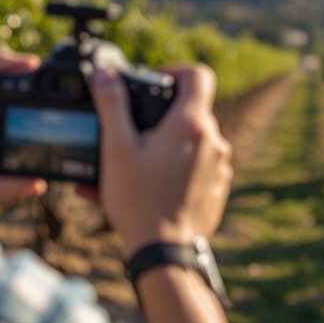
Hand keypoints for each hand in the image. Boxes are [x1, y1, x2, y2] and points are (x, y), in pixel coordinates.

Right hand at [79, 64, 232, 256]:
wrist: (164, 252)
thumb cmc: (139, 200)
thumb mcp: (116, 149)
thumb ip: (111, 105)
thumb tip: (105, 74)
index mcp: (191, 124)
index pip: (198, 75)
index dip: (176, 70)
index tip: (155, 81)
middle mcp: (213, 141)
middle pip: (192, 111)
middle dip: (162, 116)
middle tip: (133, 132)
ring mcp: (219, 167)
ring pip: (192, 142)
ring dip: (166, 145)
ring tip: (134, 165)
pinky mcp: (217, 188)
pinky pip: (197, 168)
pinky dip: (176, 169)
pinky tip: (149, 184)